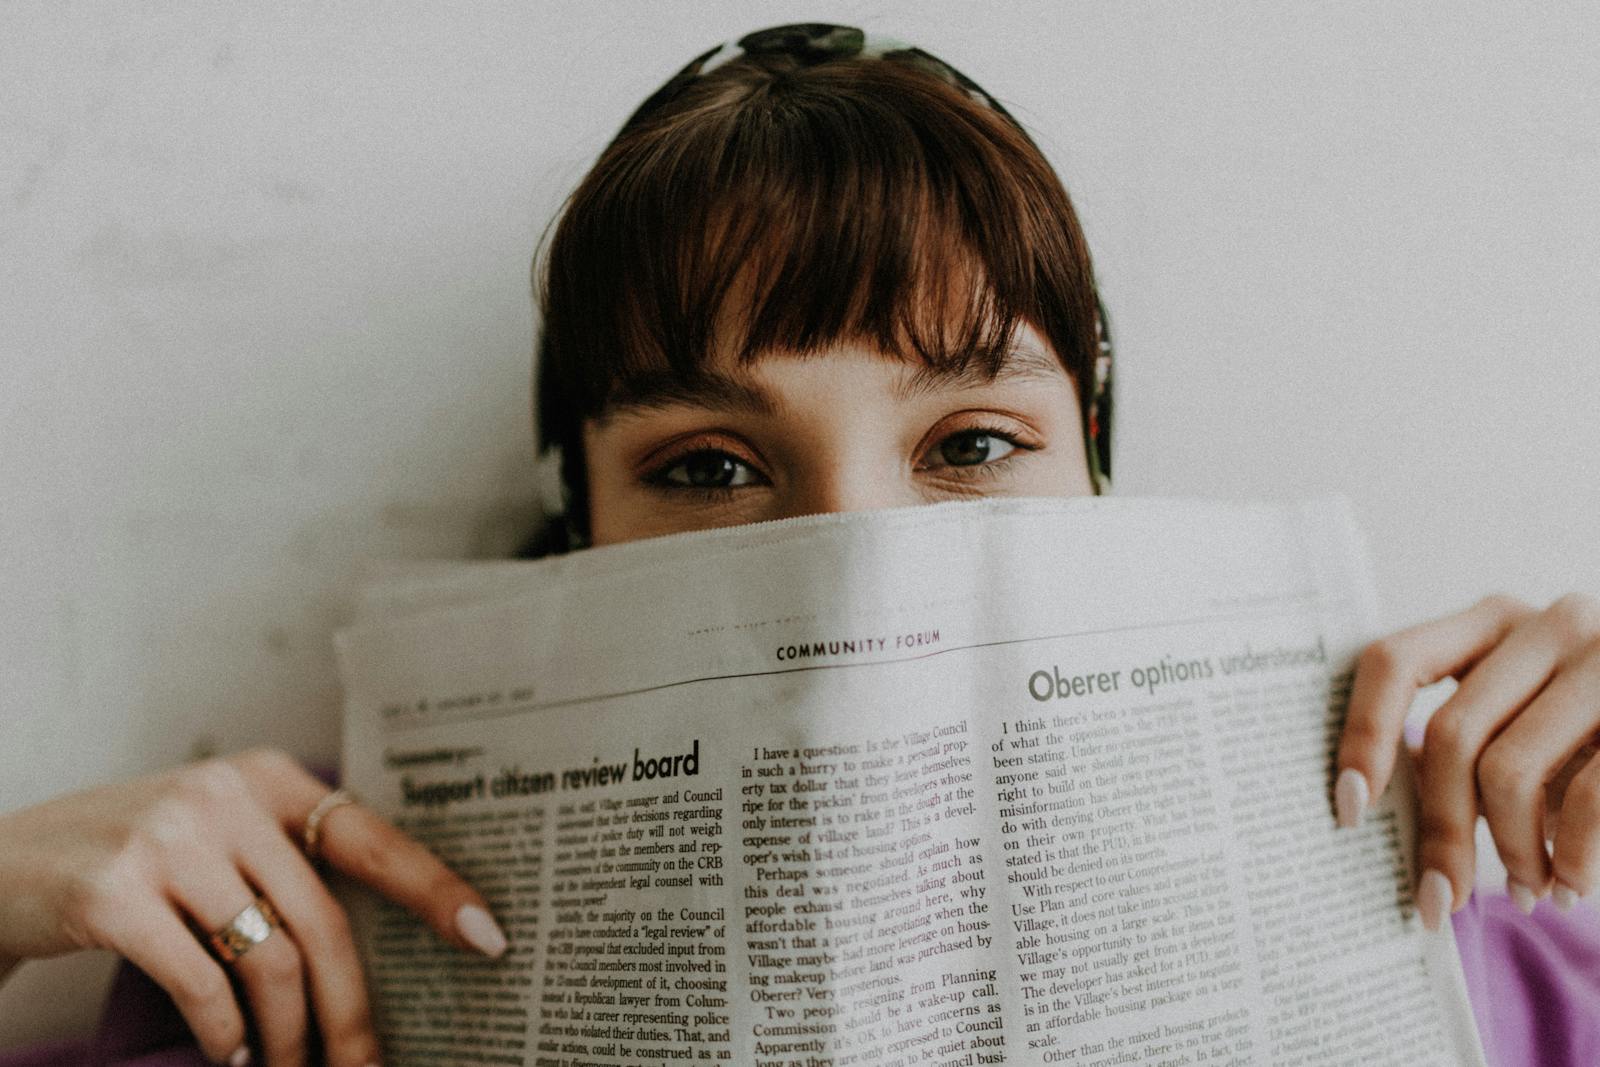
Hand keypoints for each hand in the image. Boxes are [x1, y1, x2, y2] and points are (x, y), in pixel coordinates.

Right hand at [0, 748, 507, 1066]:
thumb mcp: (214, 829)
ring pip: (268, 960)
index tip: (489, 937)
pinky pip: (202, 983)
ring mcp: (167, 839)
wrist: (0, 862)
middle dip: (353, 1009)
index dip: (435, 889)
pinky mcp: (114, 893)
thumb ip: (285, 863)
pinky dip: (224, 1033)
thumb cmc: (131, 857)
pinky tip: (228, 1052)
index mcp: (266, 776)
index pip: (372, 837)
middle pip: (324, 921)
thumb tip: (371, 952)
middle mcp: (223, 794)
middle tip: (366, 1064)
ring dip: (286, 1035)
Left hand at [1336, 594, 1599, 928]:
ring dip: (1511, 851)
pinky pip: (1587, 799)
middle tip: (1440, 897)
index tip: (1350, 810)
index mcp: (1493, 621)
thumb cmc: (1590, 742)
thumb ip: (1458, 746)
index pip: (1394, 661)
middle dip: (1441, 830)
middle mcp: (1548, 625)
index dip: (1362, 735)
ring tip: (1526, 891)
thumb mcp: (1522, 726)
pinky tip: (1570, 888)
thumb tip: (1366, 806)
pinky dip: (1570, 858)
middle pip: (1451, 733)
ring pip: (1509, 771)